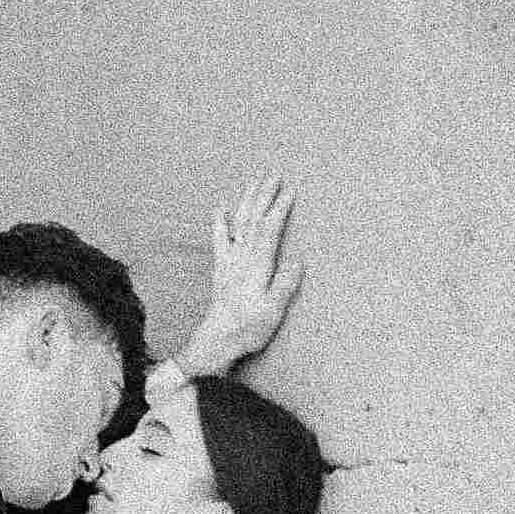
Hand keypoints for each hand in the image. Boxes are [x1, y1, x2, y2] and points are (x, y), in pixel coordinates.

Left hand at [178, 175, 303, 372]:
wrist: (216, 341)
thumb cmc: (248, 329)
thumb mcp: (273, 311)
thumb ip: (284, 284)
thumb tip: (297, 260)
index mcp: (257, 265)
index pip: (269, 228)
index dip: (279, 207)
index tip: (290, 188)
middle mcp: (241, 257)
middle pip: (253, 218)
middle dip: (264, 194)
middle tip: (273, 172)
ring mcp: (229, 261)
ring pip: (239, 222)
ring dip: (247, 199)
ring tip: (255, 180)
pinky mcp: (221, 269)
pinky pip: (219, 239)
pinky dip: (221, 222)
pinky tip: (222, 208)